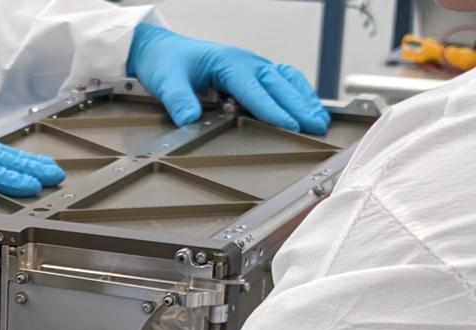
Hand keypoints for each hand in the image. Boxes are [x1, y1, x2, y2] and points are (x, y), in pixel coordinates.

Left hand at [127, 24, 329, 134]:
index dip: (273, 109)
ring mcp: (252, 65)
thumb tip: (190, 120)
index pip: (255, 89)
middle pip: (279, 84)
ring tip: (321, 120)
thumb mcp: (166, 82)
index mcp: (228, 62)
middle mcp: (246, 61)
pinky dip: (297, 92)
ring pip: (286, 80)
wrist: (162, 50)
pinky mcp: (252, 72)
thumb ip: (178, 100)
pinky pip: (281, 80)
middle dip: (300, 106)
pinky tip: (307, 107)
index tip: (290, 125)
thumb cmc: (166, 64)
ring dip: (304, 99)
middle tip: (317, 127)